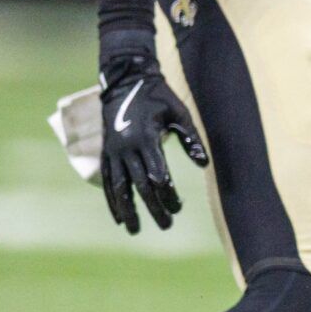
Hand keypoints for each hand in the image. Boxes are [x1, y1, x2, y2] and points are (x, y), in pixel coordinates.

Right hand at [99, 51, 208, 234]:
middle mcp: (126, 148)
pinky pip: (106, 180)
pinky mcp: (106, 152)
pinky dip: (111, 199)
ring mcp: (113, 151)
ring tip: (134, 230)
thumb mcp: (180, 113)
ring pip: (118, 187)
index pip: (157, 175)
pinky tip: (118, 216)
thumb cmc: (159, 97)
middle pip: (139, 185)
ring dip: (127, 209)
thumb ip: (191, 138)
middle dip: (152, 207)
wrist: (126, 81)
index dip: (168, 193)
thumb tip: (204, 163)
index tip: (178, 207)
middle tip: (166, 225)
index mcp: (146, 139)